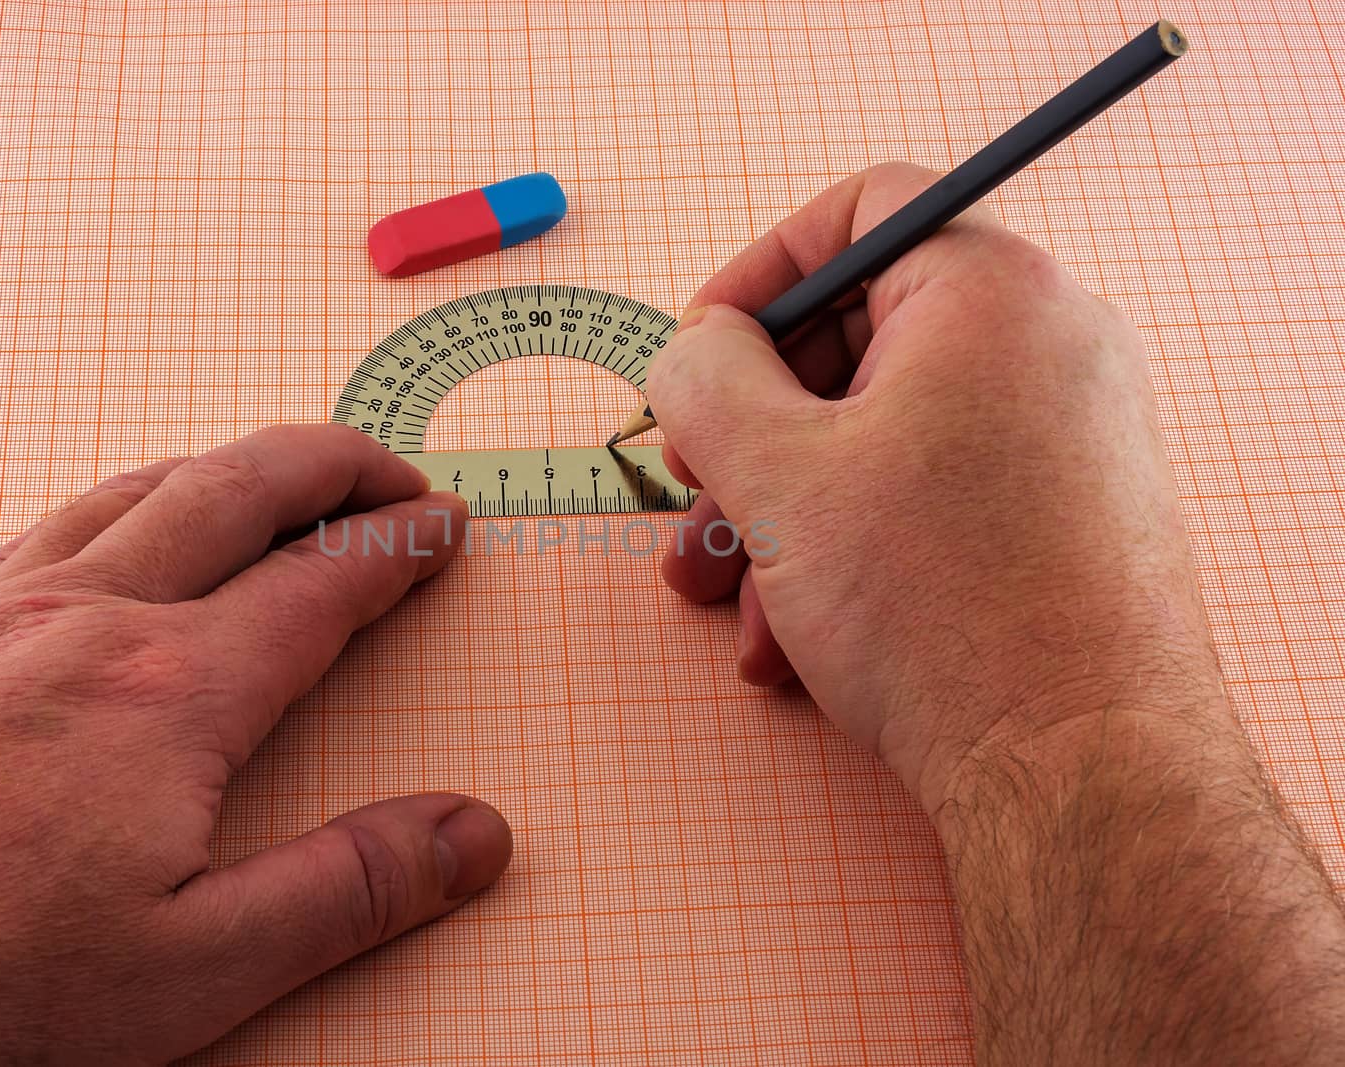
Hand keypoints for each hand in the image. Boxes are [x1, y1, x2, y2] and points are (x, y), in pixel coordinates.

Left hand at [0, 425, 510, 1063]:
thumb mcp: (199, 969)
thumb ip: (350, 889)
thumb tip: (474, 836)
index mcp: (171, 690)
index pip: (322, 584)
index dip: (399, 547)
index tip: (443, 527)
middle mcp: (84, 620)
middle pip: (236, 491)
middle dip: (331, 466)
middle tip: (387, 471)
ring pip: (131, 493)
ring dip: (223, 471)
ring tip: (271, 479)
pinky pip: (35, 531)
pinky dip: (114, 509)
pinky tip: (110, 541)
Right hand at [647, 161, 1222, 810]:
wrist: (1076, 772)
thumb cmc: (940, 609)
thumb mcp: (774, 474)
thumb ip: (704, 378)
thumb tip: (693, 348)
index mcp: (991, 293)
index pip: (860, 211)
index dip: (756, 274)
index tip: (696, 353)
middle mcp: (1048, 345)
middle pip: (859, 339)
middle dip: (750, 428)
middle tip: (690, 488)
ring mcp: (1065, 434)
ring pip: (883, 434)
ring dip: (780, 508)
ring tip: (722, 591)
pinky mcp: (1065, 514)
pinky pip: (932, 495)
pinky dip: (849, 548)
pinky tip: (792, 637)